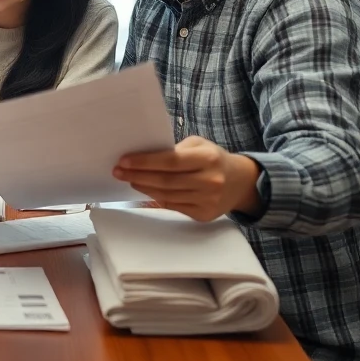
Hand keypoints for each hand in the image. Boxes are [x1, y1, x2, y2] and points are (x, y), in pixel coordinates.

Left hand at [112, 136, 261, 221]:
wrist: (241, 182)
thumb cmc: (213, 159)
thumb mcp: (199, 145)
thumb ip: (175, 150)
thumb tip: (143, 157)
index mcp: (208, 158)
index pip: (170, 161)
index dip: (144, 162)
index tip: (124, 160)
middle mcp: (209, 180)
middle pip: (165, 181)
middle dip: (138, 176)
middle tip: (118, 171)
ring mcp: (207, 200)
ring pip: (166, 196)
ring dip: (144, 188)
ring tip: (130, 180)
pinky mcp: (203, 215)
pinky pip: (173, 206)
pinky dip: (156, 198)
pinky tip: (146, 190)